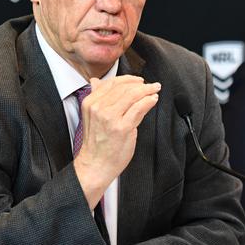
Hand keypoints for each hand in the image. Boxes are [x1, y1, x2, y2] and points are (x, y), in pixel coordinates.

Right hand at [75, 75, 160, 207]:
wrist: (95, 165)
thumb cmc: (96, 143)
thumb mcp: (90, 116)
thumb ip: (96, 98)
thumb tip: (96, 81)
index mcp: (90, 103)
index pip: (112, 83)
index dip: (128, 79)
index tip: (138, 80)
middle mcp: (99, 108)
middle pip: (124, 87)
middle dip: (141, 84)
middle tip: (151, 85)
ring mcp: (110, 117)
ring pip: (133, 95)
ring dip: (147, 90)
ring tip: (155, 90)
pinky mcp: (122, 127)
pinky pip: (139, 108)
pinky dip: (149, 101)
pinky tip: (153, 100)